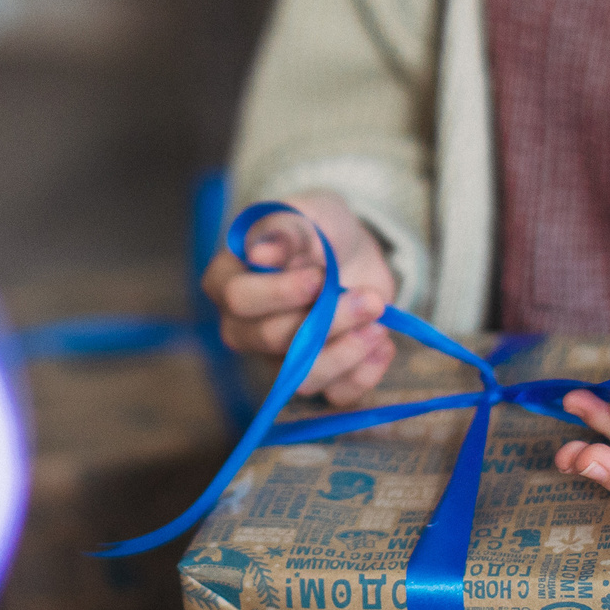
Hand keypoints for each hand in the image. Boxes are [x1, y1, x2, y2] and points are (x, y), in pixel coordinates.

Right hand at [200, 189, 400, 407]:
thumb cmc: (317, 228)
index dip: (281, 293)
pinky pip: (335, 396)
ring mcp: (276, 359)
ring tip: (380, 326)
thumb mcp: (307, 213)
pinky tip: (383, 345)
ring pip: (302, 378)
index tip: (320, 276)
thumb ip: (286, 230)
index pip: (240, 300)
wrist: (350, 250)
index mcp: (226, 281)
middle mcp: (243, 328)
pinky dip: (365, 374)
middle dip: (328, 321)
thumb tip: (261, 253)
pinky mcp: (314, 376)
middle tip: (371, 299)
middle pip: (274, 340)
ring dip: (347, 354)